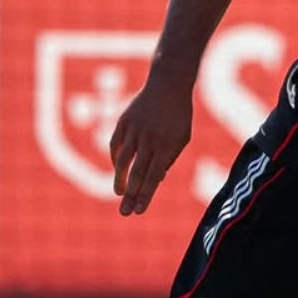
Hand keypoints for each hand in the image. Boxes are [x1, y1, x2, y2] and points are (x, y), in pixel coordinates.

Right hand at [109, 69, 193, 214]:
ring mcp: (134, 130)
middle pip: (137, 173)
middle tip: (124, 213)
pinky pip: (116, 145)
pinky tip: (118, 170)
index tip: (138, 211)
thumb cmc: (178, 115)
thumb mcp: (181, 138)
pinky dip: (116, 158)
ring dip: (119, 179)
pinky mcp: (123, 122)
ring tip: (118, 193)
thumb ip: (168, 159)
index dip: (145, 195)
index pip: (153, 177)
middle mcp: (149, 140)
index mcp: (166, 146)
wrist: (168, 84)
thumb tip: (156, 179)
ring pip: (123, 160)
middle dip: (130, 195)